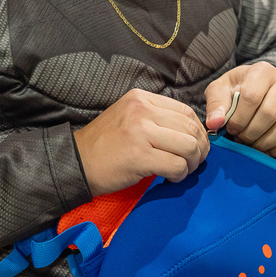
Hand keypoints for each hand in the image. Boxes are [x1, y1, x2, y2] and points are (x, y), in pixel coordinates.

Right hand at [74, 89, 209, 196]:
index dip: (197, 131)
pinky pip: (176, 165)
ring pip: (188, 146)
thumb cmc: (106, 146)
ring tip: (181, 171)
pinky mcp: (139, 156)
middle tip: (193, 163)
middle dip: (199, 149)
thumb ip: (157, 118)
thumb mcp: (130, 119)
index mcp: (141, 98)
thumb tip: (193, 133)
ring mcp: (140, 132)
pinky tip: (169, 178)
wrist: (76, 163)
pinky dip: (179, 175)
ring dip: (191, 163)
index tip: (195, 147)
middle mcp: (142, 110)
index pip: (186, 111)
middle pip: (190, 128)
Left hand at [204, 62, 275, 155]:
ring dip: (264, 143)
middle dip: (250, 133)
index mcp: (262, 71)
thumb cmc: (238, 89)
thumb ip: (216, 104)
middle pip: (269, 114)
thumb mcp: (221, 89)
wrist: (262, 87)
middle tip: (240, 138)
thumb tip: (215, 123)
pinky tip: (266, 149)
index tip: (230, 128)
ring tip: (251, 143)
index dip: (239, 118)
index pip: (251, 97)